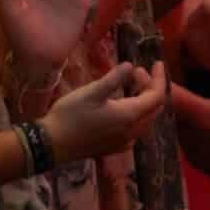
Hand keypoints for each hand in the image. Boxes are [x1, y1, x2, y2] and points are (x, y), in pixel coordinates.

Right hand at [39, 62, 168, 163]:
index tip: (157, 63)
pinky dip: (136, 114)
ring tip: (130, 85)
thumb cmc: (70, 115)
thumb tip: (130, 65)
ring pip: (146, 119)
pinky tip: (122, 107)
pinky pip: (135, 129)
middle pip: (154, 107)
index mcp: (130, 116)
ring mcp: (124, 142)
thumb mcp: (92, 92)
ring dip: (143, 100)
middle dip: (150, 87)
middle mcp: (132, 131)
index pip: (157, 96)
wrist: (51, 145)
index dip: (159, 78)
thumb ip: (114, 78)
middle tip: (136, 72)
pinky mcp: (114, 147)